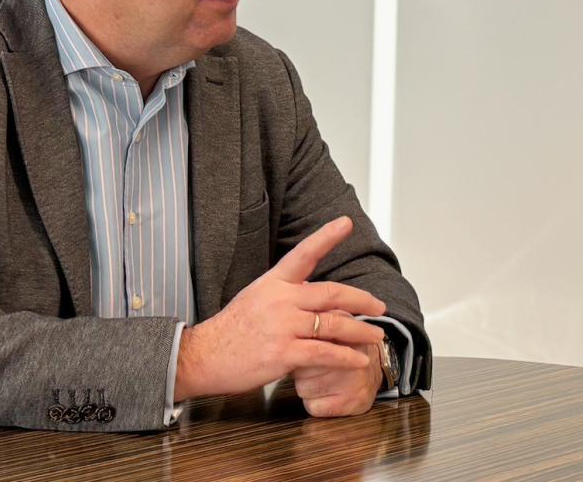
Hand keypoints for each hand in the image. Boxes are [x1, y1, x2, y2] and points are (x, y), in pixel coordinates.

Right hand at [174, 216, 389, 399]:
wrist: (203, 356)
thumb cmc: (230, 331)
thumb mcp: (256, 299)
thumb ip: (286, 295)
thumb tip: (315, 298)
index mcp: (273, 282)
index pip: (303, 253)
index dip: (326, 236)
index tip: (346, 222)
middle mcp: (281, 300)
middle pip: (332, 293)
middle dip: (362, 299)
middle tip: (380, 306)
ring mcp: (283, 326)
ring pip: (334, 324)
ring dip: (361, 331)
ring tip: (376, 336)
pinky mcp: (284, 353)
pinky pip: (325, 353)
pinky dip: (346, 357)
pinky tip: (359, 360)